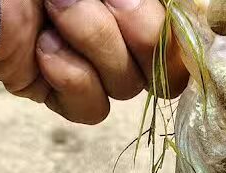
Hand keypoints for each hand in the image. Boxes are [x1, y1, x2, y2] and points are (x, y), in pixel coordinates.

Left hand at [0, 0, 188, 124]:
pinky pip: (91, 110)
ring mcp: (89, 67)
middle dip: (129, 32)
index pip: (182, 40)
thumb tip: (158, 29)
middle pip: (164, 72)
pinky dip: (70, 80)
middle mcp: (120, 38)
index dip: (173, 37)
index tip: (147, 17)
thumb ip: (137, 2)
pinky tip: (43, 50)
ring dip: (89, 43)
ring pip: (126, 88)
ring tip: (52, 13)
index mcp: (135, 9)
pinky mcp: (58, 93)